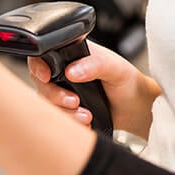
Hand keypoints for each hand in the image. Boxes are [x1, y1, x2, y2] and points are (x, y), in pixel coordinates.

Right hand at [28, 41, 159, 138]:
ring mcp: (64, 90)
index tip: (47, 77)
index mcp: (73, 53)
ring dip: (65, 112)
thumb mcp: (115, 68)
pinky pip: (57, 116)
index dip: (39, 66)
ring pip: (48, 102)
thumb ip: (95, 65)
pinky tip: (85, 121)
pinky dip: (70, 121)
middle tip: (75, 101)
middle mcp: (64, 71)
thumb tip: (72, 71)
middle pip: (42, 82)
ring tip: (86, 115)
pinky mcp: (66, 108)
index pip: (44, 55)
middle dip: (55, 95)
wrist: (135, 109)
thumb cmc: (127, 83)